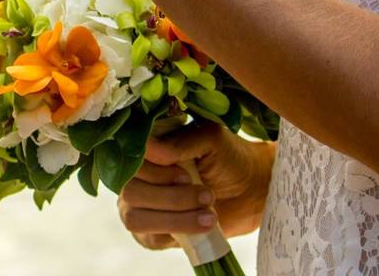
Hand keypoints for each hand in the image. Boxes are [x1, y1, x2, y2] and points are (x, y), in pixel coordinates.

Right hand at [117, 122, 275, 249]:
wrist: (251, 192)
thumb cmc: (228, 160)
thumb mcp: (210, 140)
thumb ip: (179, 143)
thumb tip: (150, 149)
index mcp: (145, 149)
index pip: (127, 160)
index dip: (154, 172)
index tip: (186, 175)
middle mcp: (135, 176)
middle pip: (131, 191)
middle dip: (172, 198)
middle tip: (207, 195)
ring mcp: (138, 205)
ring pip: (135, 217)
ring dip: (174, 218)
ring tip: (209, 215)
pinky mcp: (149, 232)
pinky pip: (146, 237)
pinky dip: (175, 232)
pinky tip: (202, 226)